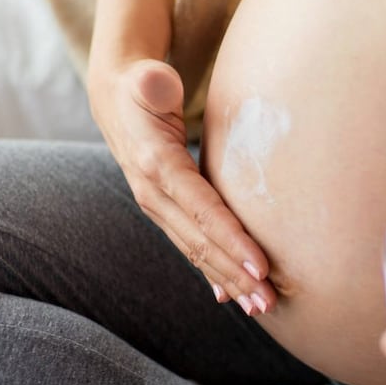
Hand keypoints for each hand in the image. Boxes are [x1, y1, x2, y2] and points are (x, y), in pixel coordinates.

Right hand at [89, 58, 275, 315]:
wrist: (114, 100)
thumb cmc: (142, 85)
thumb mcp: (145, 78)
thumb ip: (152, 82)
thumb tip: (156, 83)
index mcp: (156, 166)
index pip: (201, 208)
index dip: (231, 238)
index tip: (262, 264)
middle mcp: (154, 195)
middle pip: (202, 241)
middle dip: (237, 273)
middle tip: (271, 300)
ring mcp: (158, 208)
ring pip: (197, 251)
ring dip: (230, 281)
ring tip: (261, 306)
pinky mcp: (166, 213)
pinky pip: (191, 247)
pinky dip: (213, 274)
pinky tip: (234, 297)